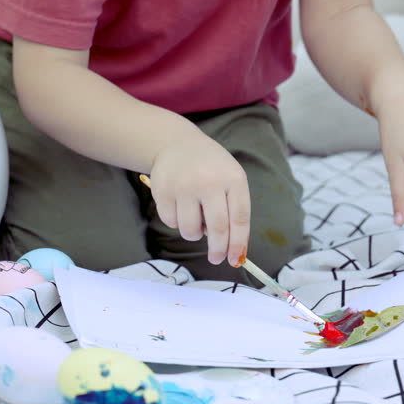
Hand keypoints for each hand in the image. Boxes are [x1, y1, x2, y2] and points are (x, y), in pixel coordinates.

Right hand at [148, 132, 250, 266]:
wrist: (177, 144)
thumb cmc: (210, 168)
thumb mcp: (230, 179)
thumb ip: (235, 210)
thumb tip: (235, 250)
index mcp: (233, 179)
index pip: (239, 219)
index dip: (238, 244)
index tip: (235, 260)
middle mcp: (209, 181)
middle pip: (218, 228)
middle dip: (218, 250)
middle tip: (216, 258)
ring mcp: (184, 185)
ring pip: (191, 230)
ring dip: (194, 234)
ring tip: (195, 220)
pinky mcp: (163, 190)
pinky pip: (171, 222)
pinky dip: (177, 222)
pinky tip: (180, 207)